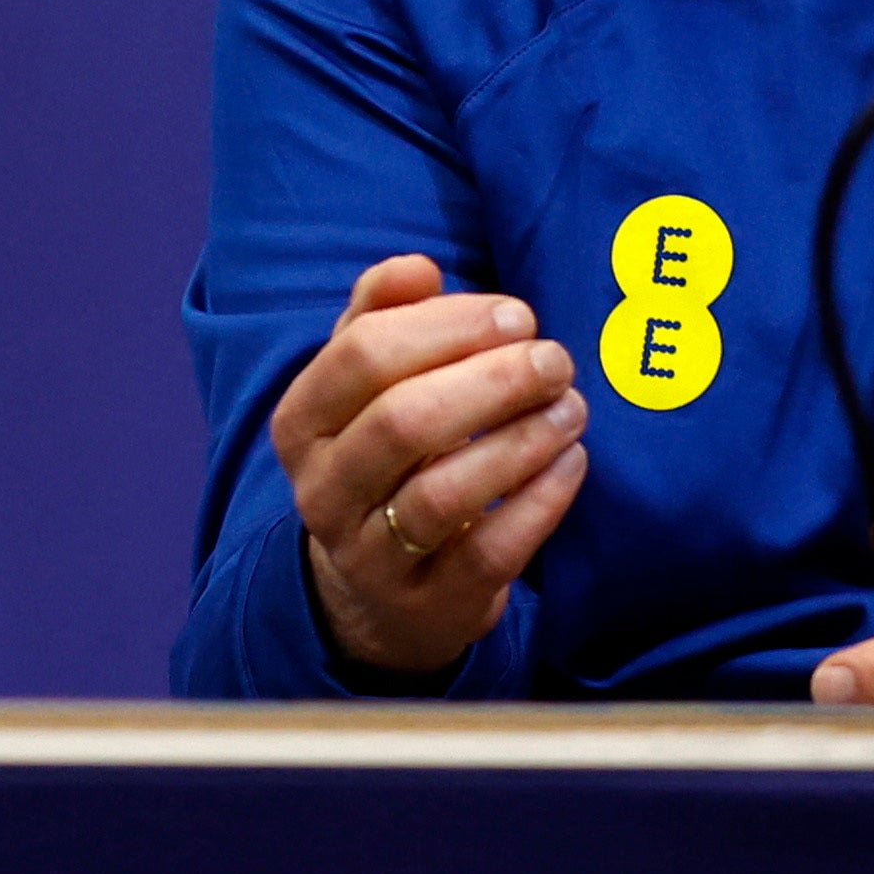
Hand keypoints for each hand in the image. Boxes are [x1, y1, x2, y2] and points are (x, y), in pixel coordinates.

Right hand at [268, 255, 588, 683]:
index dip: (446, 326)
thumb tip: (419, 268)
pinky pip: (489, 552)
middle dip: (490, 380)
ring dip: (520, 440)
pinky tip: (571, 462)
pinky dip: (538, 502)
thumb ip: (382, 315)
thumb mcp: (364, 387)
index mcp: (302, 422)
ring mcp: (371, 556)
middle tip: (554, 358)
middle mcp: (324, 492)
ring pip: (443, 492)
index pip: (362, 355)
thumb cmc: (384, 458)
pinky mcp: (430, 605)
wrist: (377, 593)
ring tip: (570, 407)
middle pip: (403, 420)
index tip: (516, 314)